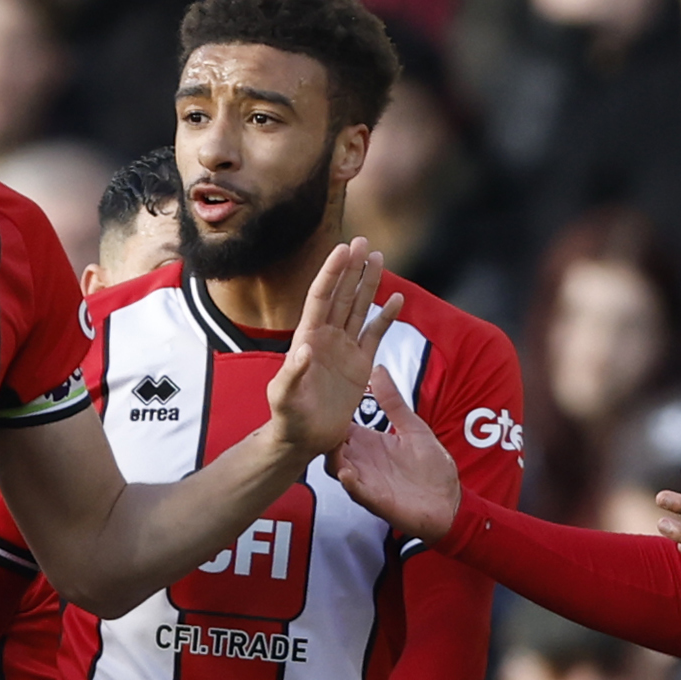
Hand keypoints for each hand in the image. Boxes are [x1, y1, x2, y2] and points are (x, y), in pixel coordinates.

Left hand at [261, 237, 399, 458]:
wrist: (304, 438)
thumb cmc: (287, 417)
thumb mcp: (283, 398)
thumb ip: (291, 375)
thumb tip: (304, 349)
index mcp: (307, 338)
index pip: (320, 297)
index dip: (331, 273)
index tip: (342, 249)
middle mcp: (326, 337)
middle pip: (341, 294)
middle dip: (351, 268)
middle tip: (363, 241)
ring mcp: (344, 348)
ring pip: (358, 307)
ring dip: (368, 283)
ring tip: (378, 257)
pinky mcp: (360, 363)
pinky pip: (375, 333)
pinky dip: (386, 316)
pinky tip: (397, 298)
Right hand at [323, 365, 461, 545]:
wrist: (449, 501)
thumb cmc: (432, 468)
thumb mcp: (413, 428)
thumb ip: (393, 402)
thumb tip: (378, 369)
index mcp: (369, 442)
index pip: (341, 424)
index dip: (330, 410)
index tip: (323, 392)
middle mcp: (362, 460)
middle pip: (330, 445)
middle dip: (323, 432)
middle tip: (320, 416)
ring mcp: (366, 480)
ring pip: (336, 467)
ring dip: (332, 456)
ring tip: (333, 442)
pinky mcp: (375, 499)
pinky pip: (355, 490)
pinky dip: (349, 482)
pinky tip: (347, 472)